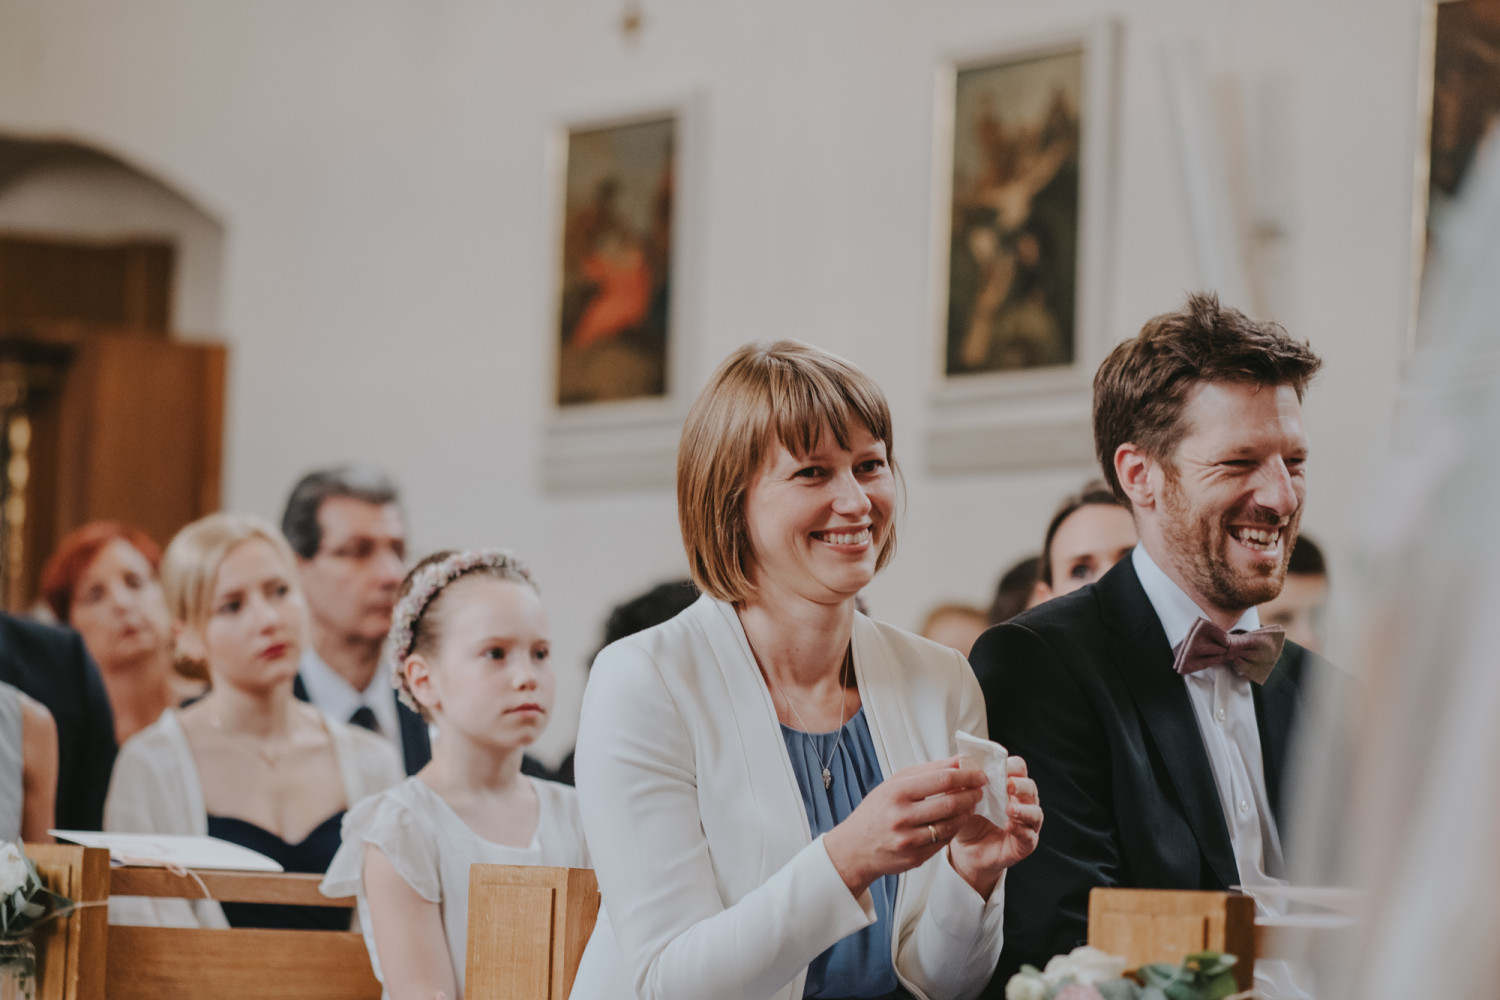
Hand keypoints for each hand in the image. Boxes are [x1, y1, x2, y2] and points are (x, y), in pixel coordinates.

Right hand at [823, 757, 986, 897]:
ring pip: (951, 824)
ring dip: (967, 813)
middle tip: (980, 789)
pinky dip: (955, 829)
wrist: (854, 848)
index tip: (979, 774)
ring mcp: (909, 840)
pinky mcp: (915, 858)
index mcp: (897, 793)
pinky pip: (944, 841)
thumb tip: (959, 761)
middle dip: (971, 794)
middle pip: (950, 803)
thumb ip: (928, 771)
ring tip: (971, 804)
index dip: (966, 776)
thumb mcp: (894, 784)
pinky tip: (957, 820)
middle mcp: (902, 817)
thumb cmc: (876, 811)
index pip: (942, 779)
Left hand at [947, 755, 1041, 898]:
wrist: (966, 849)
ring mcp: (1027, 823)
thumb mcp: (962, 798)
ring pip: (1035, 812)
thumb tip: (960, 762)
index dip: (1011, 765)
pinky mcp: (1026, 843)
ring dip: (1023, 809)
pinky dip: (1020, 829)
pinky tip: (1008, 825)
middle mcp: (1023, 801)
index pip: (1018, 768)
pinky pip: (1029, 836)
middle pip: (1030, 787)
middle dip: (1021, 785)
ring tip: (1008, 809)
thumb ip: (963, 781)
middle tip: (1008, 785)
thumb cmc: (968, 818)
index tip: (999, 766)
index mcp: (1009, 785)